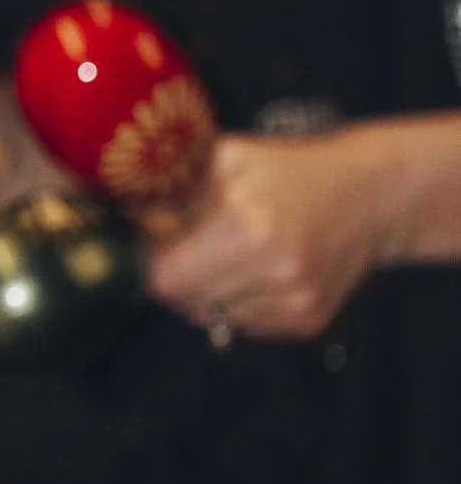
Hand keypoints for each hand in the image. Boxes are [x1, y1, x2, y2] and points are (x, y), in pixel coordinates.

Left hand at [147, 129, 398, 342]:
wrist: (369, 196)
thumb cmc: (289, 170)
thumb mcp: (227, 157)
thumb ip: (172, 185)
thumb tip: (115, 210)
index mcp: (249, 224)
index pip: (165, 276)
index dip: (152, 260)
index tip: (157, 242)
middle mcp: (275, 271)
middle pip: (185, 301)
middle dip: (175, 277)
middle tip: (188, 249)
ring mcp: (294, 302)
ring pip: (212, 318)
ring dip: (207, 293)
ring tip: (229, 255)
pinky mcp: (307, 322)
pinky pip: (245, 327)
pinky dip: (239, 303)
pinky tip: (258, 272)